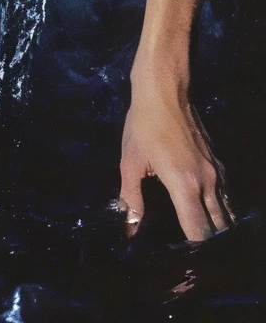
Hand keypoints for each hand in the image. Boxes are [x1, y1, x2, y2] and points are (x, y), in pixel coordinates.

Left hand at [119, 75, 232, 241]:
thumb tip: (129, 229)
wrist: (164, 91)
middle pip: (218, 228)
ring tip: (199, 241)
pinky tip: (205, 215)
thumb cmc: (142, 126)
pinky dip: (220, 211)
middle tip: (191, 257)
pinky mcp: (217, 162)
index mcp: (184, 186)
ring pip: (225, 212)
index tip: (183, 264)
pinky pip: (225, 196)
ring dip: (216, 229)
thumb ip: (131, 199)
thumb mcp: (130, 162)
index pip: (198, 232)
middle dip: (207, 245)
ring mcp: (216, 172)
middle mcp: (207, 183)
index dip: (193, 253)